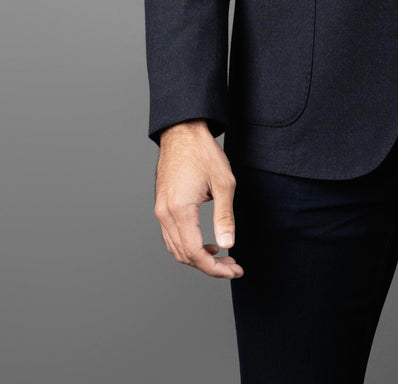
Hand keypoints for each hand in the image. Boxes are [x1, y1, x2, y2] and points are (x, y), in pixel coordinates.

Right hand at [154, 119, 244, 278]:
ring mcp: (160, 210)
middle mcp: (165, 214)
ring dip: (198, 258)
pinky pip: (171, 236)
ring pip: (176, 249)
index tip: (234, 269)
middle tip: (233, 265)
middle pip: (184, 255)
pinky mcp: (161, 206)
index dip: (215, 267)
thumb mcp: (223, 183)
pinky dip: (188, 246)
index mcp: (180, 210)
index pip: (195, 253)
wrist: (182, 131)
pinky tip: (206, 243)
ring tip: (222, 256)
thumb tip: (228, 244)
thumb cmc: (203, 152)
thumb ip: (225, 217)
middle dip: (209, 266)